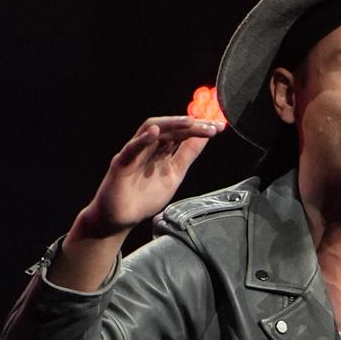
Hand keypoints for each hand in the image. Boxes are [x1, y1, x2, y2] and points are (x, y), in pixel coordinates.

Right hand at [78, 113, 224, 238]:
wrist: (121, 218)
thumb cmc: (144, 196)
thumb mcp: (175, 174)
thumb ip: (187, 155)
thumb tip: (205, 136)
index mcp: (161, 150)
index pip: (182, 133)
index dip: (200, 128)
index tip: (219, 126)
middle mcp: (148, 147)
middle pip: (170, 128)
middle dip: (191, 125)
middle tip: (211, 125)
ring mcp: (134, 153)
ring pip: (150, 130)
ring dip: (170, 124)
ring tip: (189, 121)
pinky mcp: (120, 163)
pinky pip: (131, 148)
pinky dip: (143, 140)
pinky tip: (155, 133)